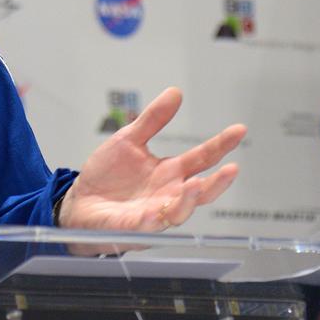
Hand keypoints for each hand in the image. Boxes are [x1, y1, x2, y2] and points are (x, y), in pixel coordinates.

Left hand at [58, 87, 244, 231]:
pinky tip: (160, 210)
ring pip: (180, 211)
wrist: (81, 201)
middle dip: (219, 181)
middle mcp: (168, 194)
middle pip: (201, 190)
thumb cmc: (108, 175)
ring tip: (197, 184)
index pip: (202, 159)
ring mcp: (154, 212)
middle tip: (232, 168)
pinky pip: (149, 225)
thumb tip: (175, 92)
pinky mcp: (134, 227)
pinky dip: (157, 218)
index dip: (221, 145)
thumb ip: (153, 120)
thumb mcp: (129, 139)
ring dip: (190, 199)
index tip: (239, 130)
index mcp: (169, 172)